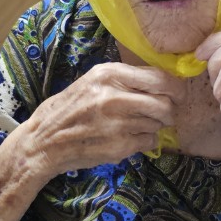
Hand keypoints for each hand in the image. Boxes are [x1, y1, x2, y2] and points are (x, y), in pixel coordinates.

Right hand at [23, 63, 177, 177]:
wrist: (44, 141)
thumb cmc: (69, 108)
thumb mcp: (92, 82)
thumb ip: (125, 80)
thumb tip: (163, 82)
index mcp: (108, 74)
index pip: (160, 78)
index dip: (175, 88)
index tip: (177, 94)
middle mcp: (114, 97)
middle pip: (165, 103)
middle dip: (169, 111)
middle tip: (163, 115)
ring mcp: (118, 123)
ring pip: (159, 123)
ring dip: (154, 126)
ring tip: (136, 125)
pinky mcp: (119, 146)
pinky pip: (150, 141)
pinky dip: (145, 141)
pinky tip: (129, 138)